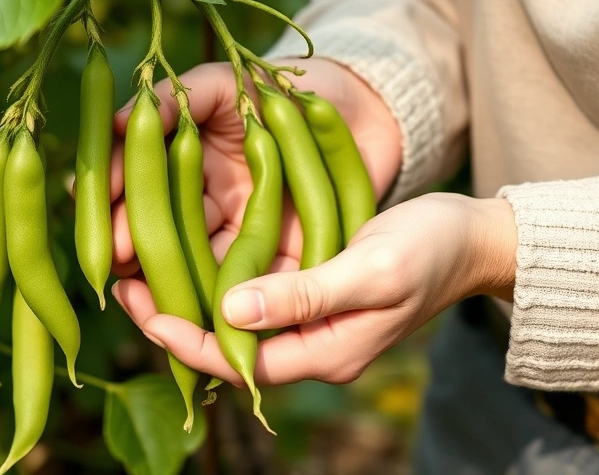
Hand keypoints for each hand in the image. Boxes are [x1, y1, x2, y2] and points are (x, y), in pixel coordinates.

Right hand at [107, 58, 401, 276]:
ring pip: (200, 269)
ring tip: (144, 295)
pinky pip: (252, 285)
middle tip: (113, 262)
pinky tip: (206, 307)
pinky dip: (228, 299)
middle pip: (163, 238)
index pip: (141, 193)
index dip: (117, 205)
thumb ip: (177, 98)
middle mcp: (211, 210)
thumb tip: (115, 121)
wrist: (364, 108)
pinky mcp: (285, 262)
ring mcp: (246, 236)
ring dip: (171, 284)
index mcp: (190, 171)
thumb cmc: (288, 88)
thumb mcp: (227, 84)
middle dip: (135, 251)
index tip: (98, 216)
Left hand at [113, 193, 517, 385]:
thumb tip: (231, 311)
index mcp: (326, 352)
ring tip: (144, 265)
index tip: (141, 307)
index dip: (186, 339)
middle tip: (124, 282)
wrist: (474, 238)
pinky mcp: (314, 295)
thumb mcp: (370, 268)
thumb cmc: (430, 250)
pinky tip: (192, 248)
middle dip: (175, 319)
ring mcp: (312, 322)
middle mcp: (312, 345)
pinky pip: (255, 295)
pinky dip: (219, 275)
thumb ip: (305, 294)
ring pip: (236, 320)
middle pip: (228, 345)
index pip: (239, 360)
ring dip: (192, 294)